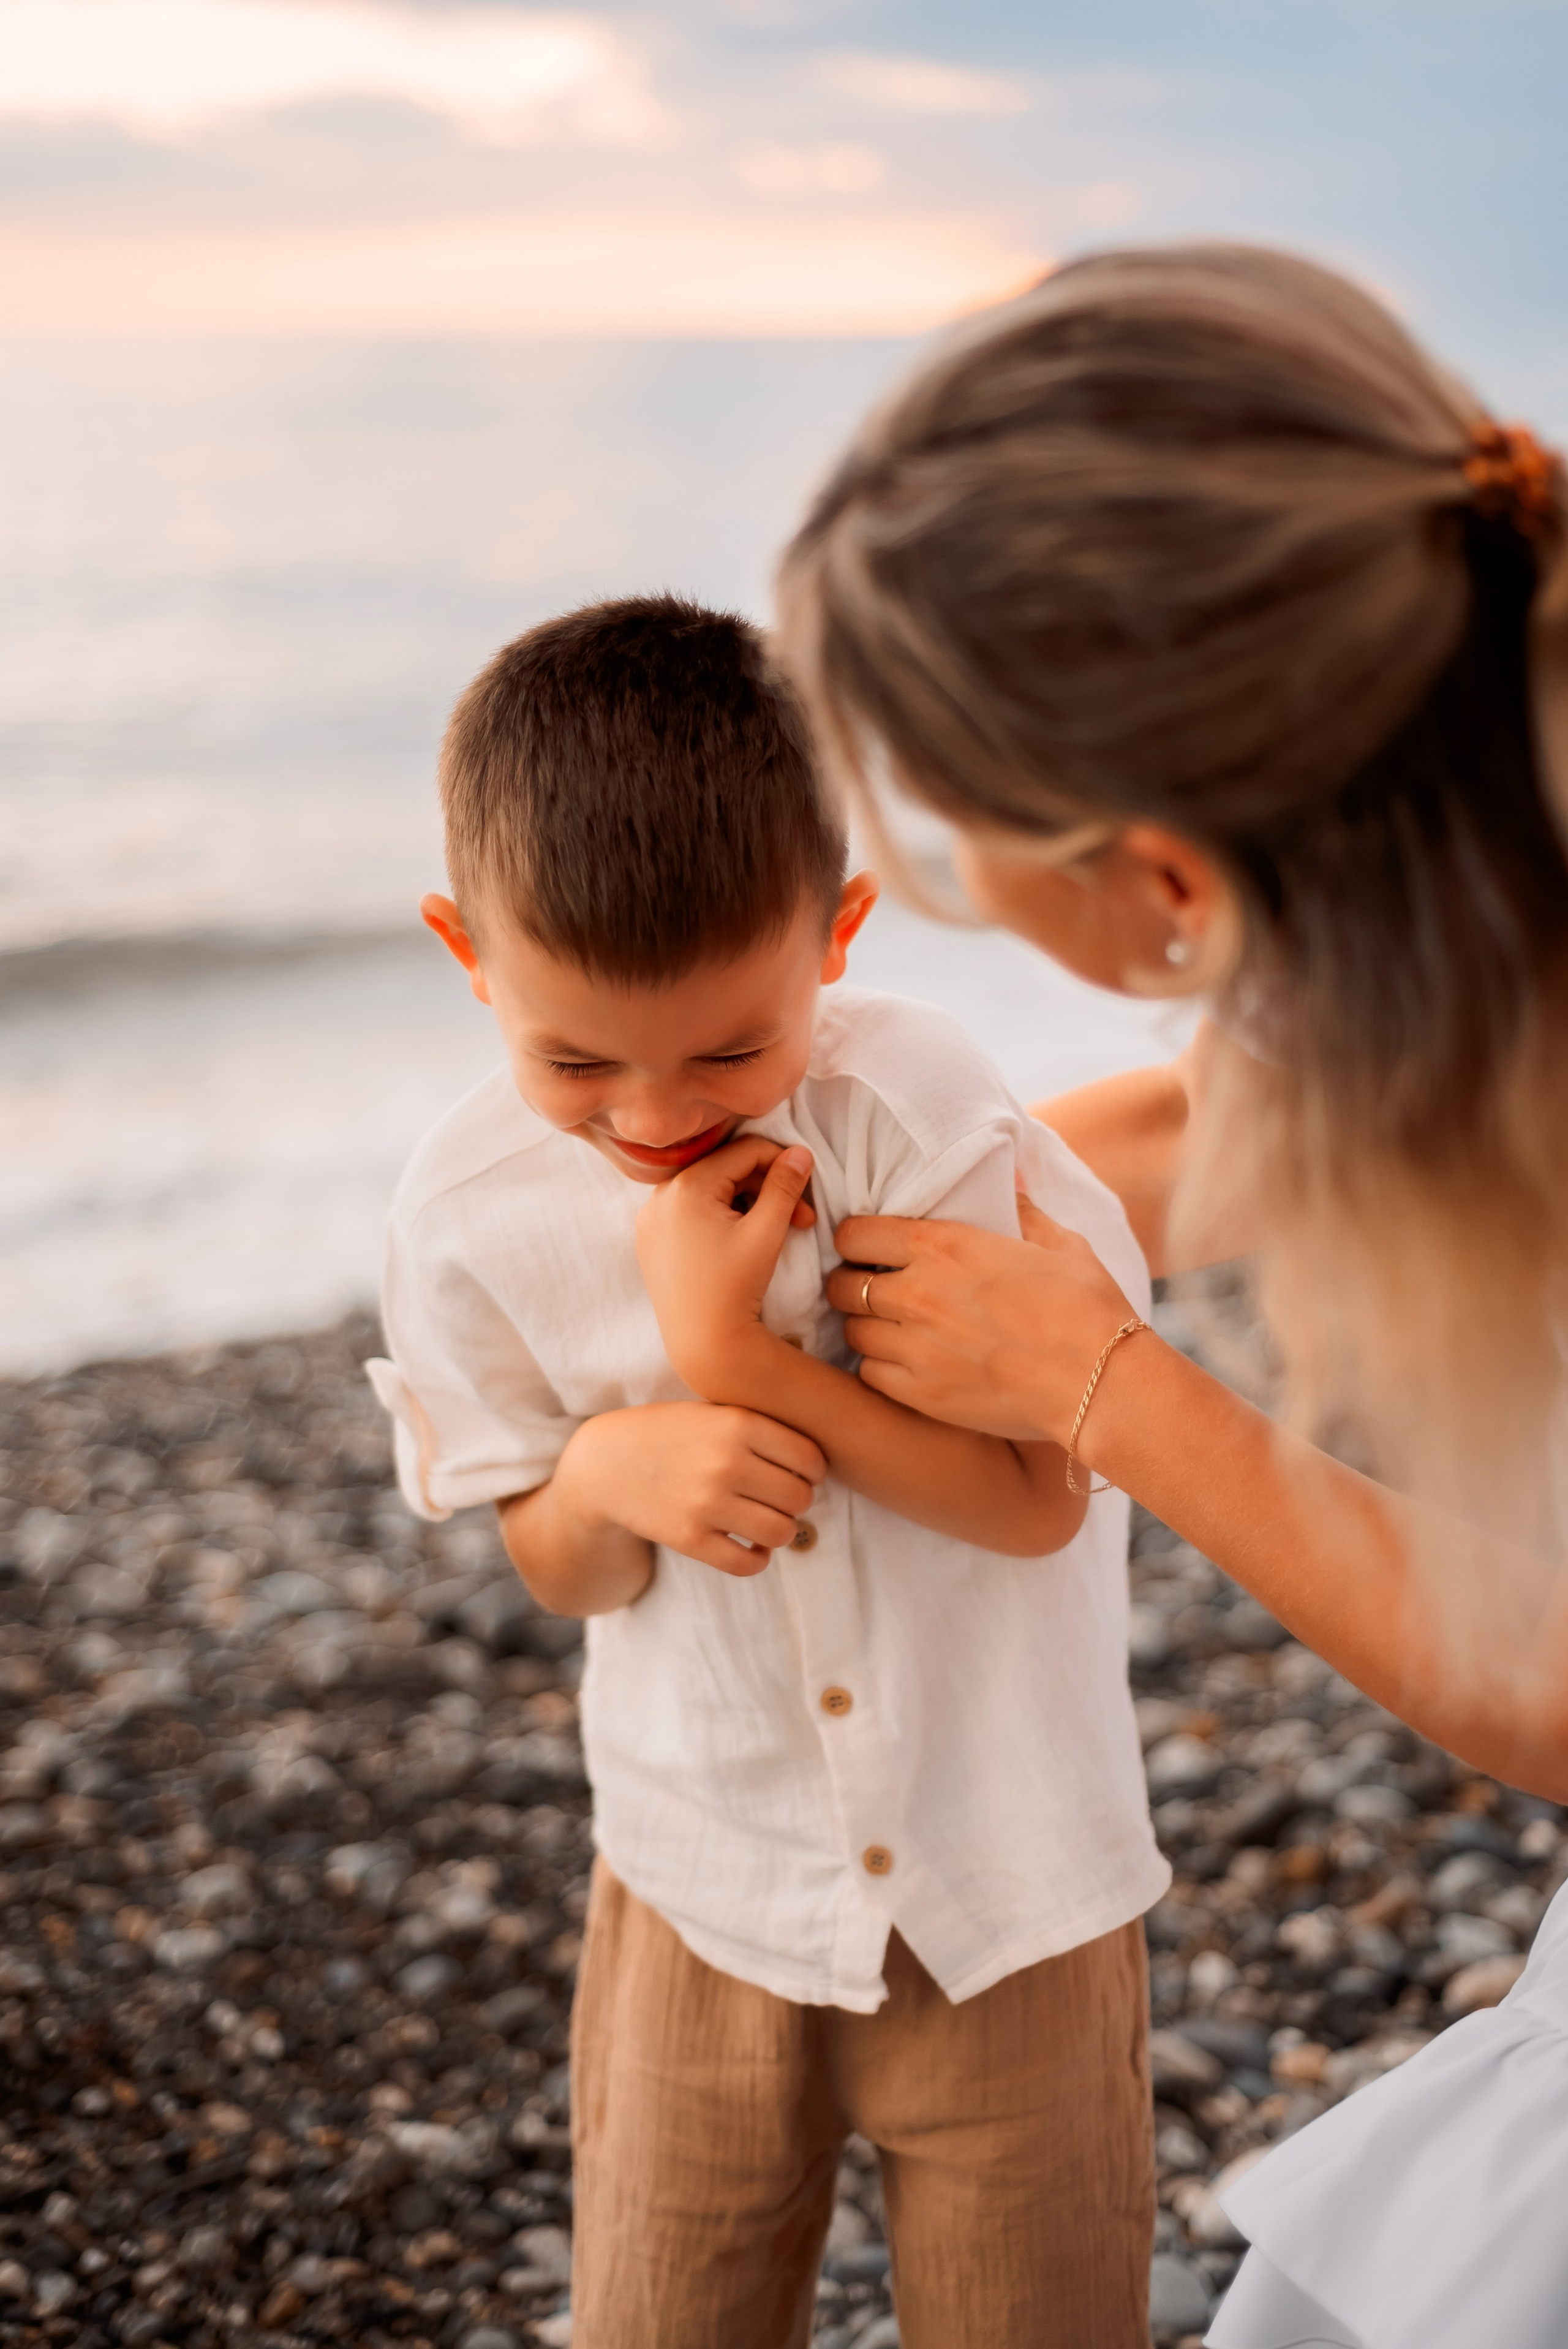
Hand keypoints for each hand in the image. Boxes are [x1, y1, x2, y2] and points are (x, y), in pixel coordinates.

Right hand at [562, 1400, 824, 1577]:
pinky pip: (748, 1563)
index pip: (810, 1458)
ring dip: (781, 1530)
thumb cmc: (670, 1433)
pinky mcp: (689, 1538)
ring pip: (782, 1531)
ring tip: (766, 1521)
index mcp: (738, 1423)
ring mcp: (706, 1503)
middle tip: (779, 1497)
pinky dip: (758, 1559)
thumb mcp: (714, 1409)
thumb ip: (761, 1426)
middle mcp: (726, 1462)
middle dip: (797, 1501)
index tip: (800, 1473)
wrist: (605, 1463)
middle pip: (801, 1497)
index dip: (813, 1470)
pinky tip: (750, 1546)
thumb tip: (818, 1463)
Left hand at [636, 1135, 814, 1392]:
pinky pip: (689, 1212)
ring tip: (773, 1231)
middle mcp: (659, 1197)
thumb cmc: (736, 1287)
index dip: (782, 1162)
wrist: (704, 1344)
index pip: (744, 1151)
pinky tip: (741, 1240)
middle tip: (801, 1217)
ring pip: (708, 1190)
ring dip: (746, 1202)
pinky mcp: (650, 1241)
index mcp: (686, 1186)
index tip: (806, 1187)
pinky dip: (719, 1216)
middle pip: (725, 1169)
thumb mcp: (766, 1231)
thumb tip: (800, 1152)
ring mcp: (650, 1220)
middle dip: (766, 1188)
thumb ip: (785, 1185)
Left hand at [824, 1190, 1142, 1444]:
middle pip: (842, 1285)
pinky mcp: (921, 1393)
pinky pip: (869, 1375)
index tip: (866, 1248)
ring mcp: (914, 1346)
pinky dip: (878, 1368)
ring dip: (865, 1327)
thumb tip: (1011, 1182)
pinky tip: (902, 1364)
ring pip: (852, 1332)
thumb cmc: (1085, 1308)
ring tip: (887, 1328)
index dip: (855, 1240)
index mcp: (944, 1246)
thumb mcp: (1059, 1244)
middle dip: (850, 1283)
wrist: (1100, 1381)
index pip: (856, 1233)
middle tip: (871, 1289)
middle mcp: (918, 1293)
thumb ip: (1022, 1211)